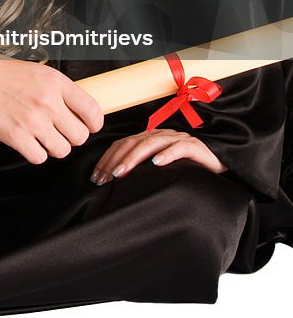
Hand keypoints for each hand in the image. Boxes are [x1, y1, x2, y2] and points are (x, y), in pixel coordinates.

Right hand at [0, 58, 102, 164]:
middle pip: (80, 136)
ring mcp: (33, 121)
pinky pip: (39, 158)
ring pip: (62, 150)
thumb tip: (79, 109)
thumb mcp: (40, 72)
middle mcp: (48, 102)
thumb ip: (61, 90)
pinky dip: (36, 153)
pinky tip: (29, 141)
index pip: (92, 110)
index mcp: (56, 83)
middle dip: (72, 137)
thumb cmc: (4, 74)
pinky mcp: (17, 137)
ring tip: (44, 137)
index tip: (90, 126)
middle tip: (62, 132)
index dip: (94, 123)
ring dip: (55, 147)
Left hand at [90, 128, 225, 184]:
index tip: (96, 177)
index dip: (107, 158)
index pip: (123, 144)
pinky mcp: (194, 147)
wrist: (221, 166)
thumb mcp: (160, 170)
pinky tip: (156, 164)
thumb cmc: (187, 171)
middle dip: (116, 160)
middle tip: (105, 178)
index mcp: (151, 138)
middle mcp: (161, 135)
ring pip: (151, 143)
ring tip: (121, 172)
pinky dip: (166, 154)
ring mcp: (177, 139)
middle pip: (133, 142)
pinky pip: (179, 148)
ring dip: (134, 158)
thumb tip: (115, 183)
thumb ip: (142, 170)